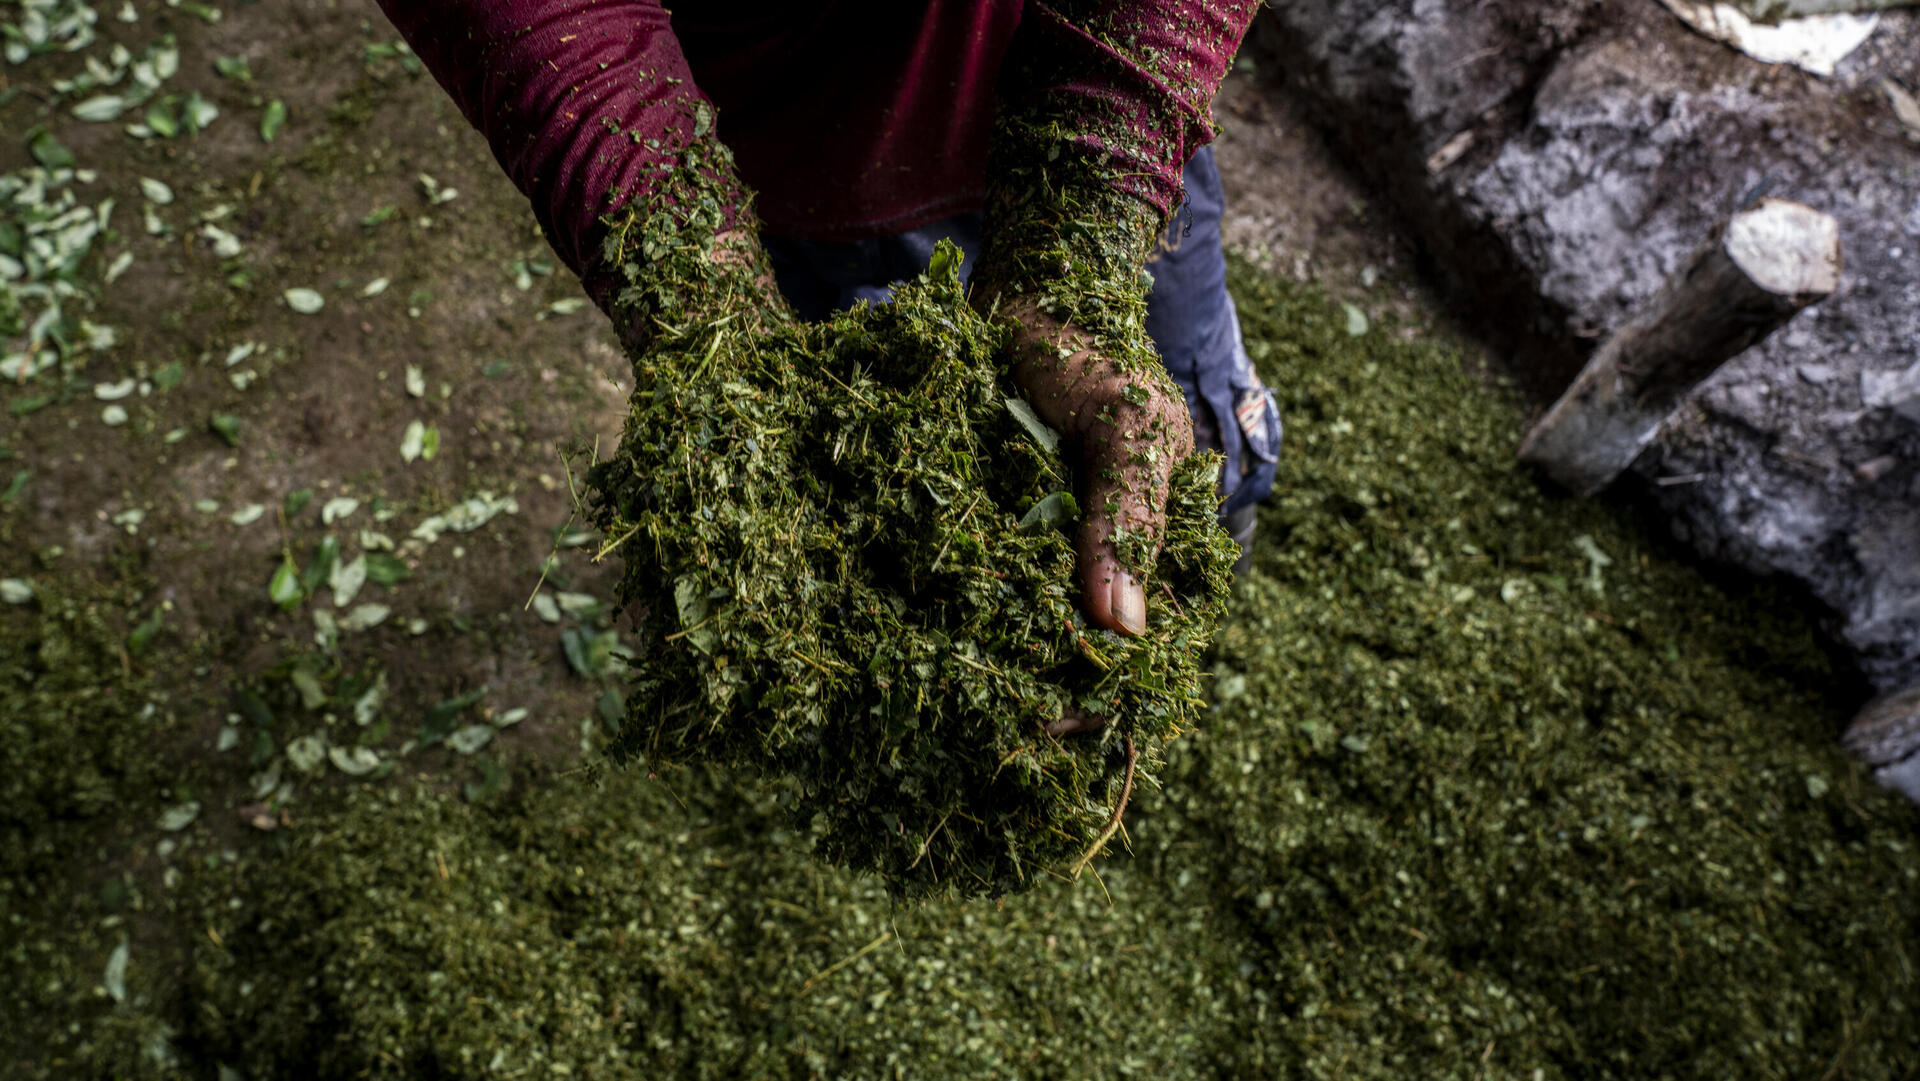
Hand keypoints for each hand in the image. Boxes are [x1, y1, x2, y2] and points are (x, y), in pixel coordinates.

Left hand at [993, 297, 1193, 731]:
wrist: (1032, 291)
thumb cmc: (1095, 358)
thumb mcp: (1128, 430)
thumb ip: (1127, 521)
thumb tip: (1123, 632)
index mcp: (1156, 545)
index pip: (1143, 646)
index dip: (1104, 694)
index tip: (1056, 728)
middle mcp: (1101, 557)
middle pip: (1079, 654)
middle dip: (1042, 698)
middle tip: (994, 737)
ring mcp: (1045, 548)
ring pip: (1026, 635)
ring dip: (994, 674)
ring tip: (952, 720)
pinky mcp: (992, 530)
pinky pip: (978, 594)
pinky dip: (956, 625)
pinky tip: (921, 656)